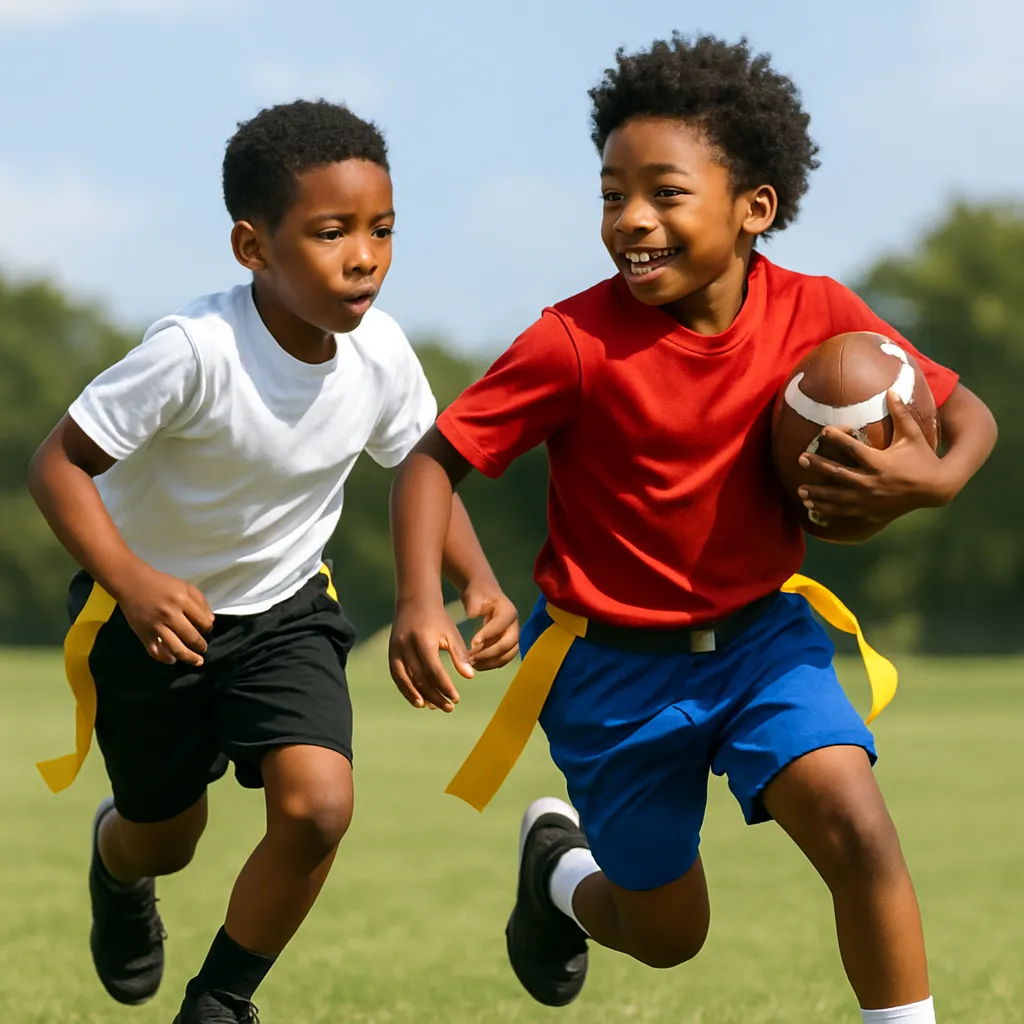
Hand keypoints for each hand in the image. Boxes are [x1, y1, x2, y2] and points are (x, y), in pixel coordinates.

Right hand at [112, 565, 214, 665]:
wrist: (132, 583)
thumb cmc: (161, 584)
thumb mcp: (185, 586)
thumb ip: (201, 602)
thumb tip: (211, 621)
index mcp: (182, 600)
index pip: (203, 621)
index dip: (208, 628)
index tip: (207, 630)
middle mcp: (170, 614)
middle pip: (191, 637)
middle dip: (201, 646)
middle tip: (203, 648)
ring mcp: (155, 626)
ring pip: (176, 648)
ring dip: (189, 657)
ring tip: (197, 661)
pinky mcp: (143, 634)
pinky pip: (155, 651)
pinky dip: (165, 658)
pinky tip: (172, 660)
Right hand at [389, 597, 473, 712]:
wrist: (416, 602)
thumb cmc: (439, 620)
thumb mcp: (452, 634)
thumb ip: (459, 655)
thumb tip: (470, 677)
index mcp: (424, 639)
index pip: (434, 670)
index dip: (445, 686)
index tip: (457, 698)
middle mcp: (407, 645)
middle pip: (420, 677)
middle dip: (434, 695)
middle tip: (449, 708)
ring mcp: (396, 649)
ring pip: (406, 679)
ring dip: (418, 696)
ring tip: (432, 707)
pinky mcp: (391, 652)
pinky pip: (397, 675)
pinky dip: (406, 689)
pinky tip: (418, 700)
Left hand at [462, 583, 518, 669]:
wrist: (484, 595)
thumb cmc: (478, 595)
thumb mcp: (474, 596)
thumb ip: (473, 606)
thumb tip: (472, 615)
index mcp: (508, 611)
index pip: (501, 625)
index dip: (488, 635)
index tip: (472, 643)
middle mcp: (514, 625)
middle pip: (508, 644)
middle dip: (489, 654)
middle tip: (470, 659)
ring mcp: (513, 637)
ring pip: (507, 655)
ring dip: (490, 662)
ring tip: (471, 664)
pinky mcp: (508, 645)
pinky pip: (503, 658)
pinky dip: (491, 664)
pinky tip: (476, 665)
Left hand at [797, 391, 952, 523]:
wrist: (936, 489)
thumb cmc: (923, 458)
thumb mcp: (912, 435)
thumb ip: (901, 413)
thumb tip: (891, 390)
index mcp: (880, 462)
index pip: (853, 448)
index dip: (837, 438)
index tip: (822, 431)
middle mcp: (872, 482)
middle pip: (838, 473)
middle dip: (818, 466)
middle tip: (800, 459)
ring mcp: (870, 500)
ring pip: (837, 497)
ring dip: (818, 494)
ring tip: (800, 490)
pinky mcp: (871, 512)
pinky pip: (845, 512)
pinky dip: (828, 510)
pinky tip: (813, 508)